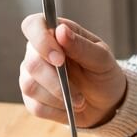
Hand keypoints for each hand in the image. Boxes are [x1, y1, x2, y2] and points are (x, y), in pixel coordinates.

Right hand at [19, 13, 125, 127]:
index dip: (40, 40)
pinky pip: (36, 106)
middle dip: (56, 81)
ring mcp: (32, 76)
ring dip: (58, 97)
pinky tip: (70, 108)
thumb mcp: (102, 59)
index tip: (59, 58)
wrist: (106, 102)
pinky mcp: (32, 99)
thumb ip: (82, 45)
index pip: (33, 26)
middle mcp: (38, 52)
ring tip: (79, 101)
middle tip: (78, 92)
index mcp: (55, 34)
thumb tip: (61, 30)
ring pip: (30, 86)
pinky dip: (57, 110)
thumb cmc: (103, 74)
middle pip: (32, 62)